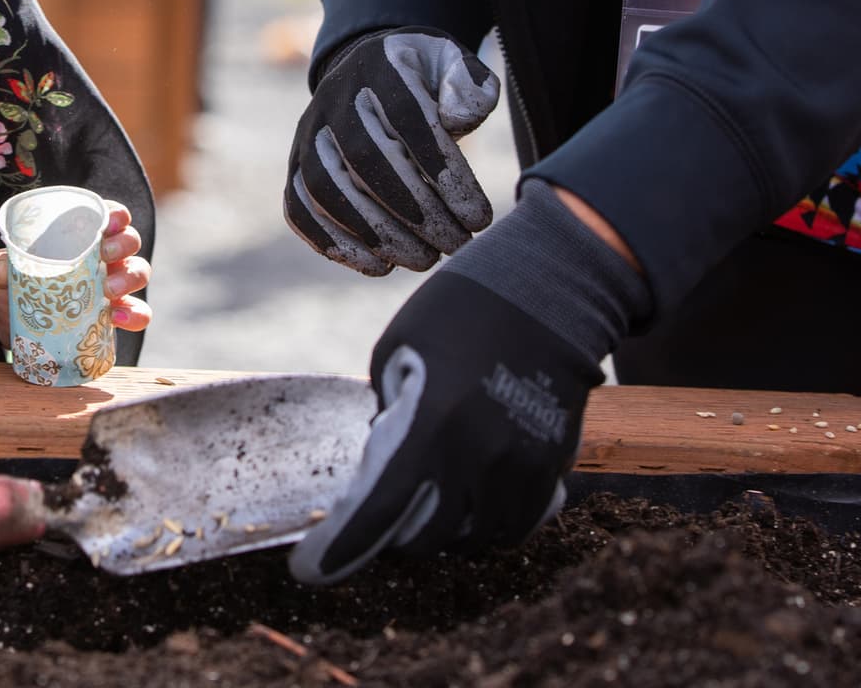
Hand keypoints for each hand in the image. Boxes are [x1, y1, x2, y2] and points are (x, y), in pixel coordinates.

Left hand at [0, 199, 151, 347]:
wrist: (18, 331)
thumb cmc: (20, 288)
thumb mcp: (5, 274)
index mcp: (83, 236)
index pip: (108, 216)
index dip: (116, 214)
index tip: (110, 221)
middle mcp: (105, 257)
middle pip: (129, 241)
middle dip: (123, 243)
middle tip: (104, 254)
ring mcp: (114, 286)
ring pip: (138, 272)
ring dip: (129, 277)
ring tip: (109, 290)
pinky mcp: (115, 316)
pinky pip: (137, 312)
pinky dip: (134, 314)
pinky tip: (117, 317)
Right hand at [285, 28, 498, 274]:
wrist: (368, 72)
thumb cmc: (425, 79)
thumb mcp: (453, 64)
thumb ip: (468, 84)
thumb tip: (457, 119)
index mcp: (379, 66)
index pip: (408, 117)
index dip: (442, 171)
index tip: (478, 217)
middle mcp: (333, 98)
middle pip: (365, 158)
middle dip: (415, 211)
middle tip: (455, 244)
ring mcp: (307, 134)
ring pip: (328, 188)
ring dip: (377, 233)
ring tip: (424, 259)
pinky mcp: (295, 167)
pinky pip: (299, 208)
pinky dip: (333, 243)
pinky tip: (378, 266)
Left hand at [290, 184, 646, 583]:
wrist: (549, 289)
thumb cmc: (460, 310)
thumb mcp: (398, 349)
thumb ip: (385, 412)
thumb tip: (381, 464)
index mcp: (431, 421)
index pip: (379, 509)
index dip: (339, 550)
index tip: (308, 570)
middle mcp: (478, 453)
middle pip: (426, 538)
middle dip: (394, 539)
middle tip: (382, 522)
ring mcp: (520, 465)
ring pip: (475, 540)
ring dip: (445, 535)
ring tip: (429, 509)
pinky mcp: (552, 465)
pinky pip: (517, 525)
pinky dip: (488, 527)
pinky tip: (471, 504)